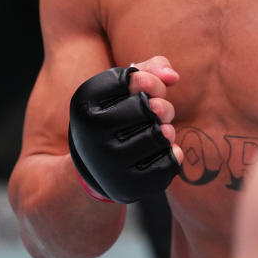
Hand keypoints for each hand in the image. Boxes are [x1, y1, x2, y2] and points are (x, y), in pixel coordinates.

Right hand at [68, 57, 183, 203]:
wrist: (91, 168)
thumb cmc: (113, 116)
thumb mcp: (119, 89)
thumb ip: (148, 70)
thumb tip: (173, 76)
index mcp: (84, 104)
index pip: (134, 78)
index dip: (148, 81)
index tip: (142, 88)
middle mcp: (90, 135)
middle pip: (151, 107)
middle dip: (161, 106)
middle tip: (158, 110)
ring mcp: (108, 165)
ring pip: (162, 135)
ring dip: (167, 130)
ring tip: (159, 131)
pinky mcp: (127, 187)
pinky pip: (169, 163)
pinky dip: (171, 153)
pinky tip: (160, 151)